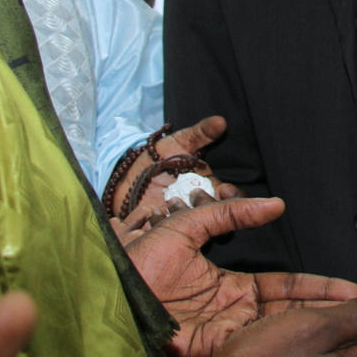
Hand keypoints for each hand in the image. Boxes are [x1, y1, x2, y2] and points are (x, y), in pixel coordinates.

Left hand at [107, 117, 239, 221]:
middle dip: (218, 210)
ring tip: (186, 214)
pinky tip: (167, 223)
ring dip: (195, 222)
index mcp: (207, 185)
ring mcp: (182, 220)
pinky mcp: (165, 231)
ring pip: (197, 227)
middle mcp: (199, 205)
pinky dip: (171, 231)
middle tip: (212, 204)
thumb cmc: (154, 159)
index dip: (232, 195)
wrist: (124, 179)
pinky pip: (172, 235)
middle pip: (217, 213)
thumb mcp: (176, 143)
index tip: (226, 190)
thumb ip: (199, 134)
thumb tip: (221, 121)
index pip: (228, 194)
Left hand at [125, 196, 356, 356]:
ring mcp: (221, 334)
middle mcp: (232, 313)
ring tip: (353, 333)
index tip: (353, 291)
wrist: (102, 283)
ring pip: (278, 335)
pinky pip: (251, 349)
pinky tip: (310, 343)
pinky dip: (281, 345)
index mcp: (230, 286)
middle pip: (292, 316)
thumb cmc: (137, 255)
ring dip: (314, 334)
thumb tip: (275, 205)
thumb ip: (230, 213)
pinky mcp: (206, 351)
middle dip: (330, 317)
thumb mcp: (188, 225)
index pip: (286, 288)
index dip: (319, 289)